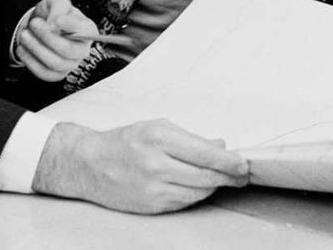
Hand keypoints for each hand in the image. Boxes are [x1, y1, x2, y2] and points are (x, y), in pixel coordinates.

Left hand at [17, 0, 98, 81]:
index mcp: (87, 30)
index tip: (56, 19)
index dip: (71, 26)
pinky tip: (22, 48)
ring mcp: (70, 64)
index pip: (85, 31)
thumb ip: (59, 6)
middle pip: (68, 50)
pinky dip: (30, 61)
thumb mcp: (57, 1)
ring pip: (55, 63)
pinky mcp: (57, 74)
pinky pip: (45, 73)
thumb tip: (54, 23)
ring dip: (36, 48)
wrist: (41, 26)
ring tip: (25, 35)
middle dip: (47, 37)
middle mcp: (82, 49)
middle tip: (34, 23)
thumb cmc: (53, 14)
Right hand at [32, 120, 250, 213]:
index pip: (205, 154)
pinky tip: (198, 186)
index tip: (244, 164)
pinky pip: (183, 202)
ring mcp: (153, 188)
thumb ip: (190, 138)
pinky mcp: (151, 205)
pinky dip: (195, 194)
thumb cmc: (124, 142)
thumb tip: (221, 148)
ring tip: (220, 179)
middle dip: (229, 177)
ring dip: (214, 187)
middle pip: (206, 177)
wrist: (89, 164)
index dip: (229, 162)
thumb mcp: (157, 127)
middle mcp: (155, 164)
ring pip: (198, 193)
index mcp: (158, 138)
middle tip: (240, 175)